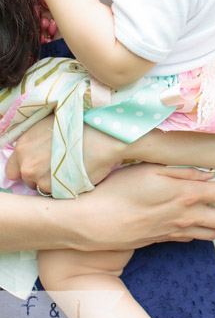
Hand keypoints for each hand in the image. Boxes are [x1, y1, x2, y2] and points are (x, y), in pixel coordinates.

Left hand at [6, 117, 125, 192]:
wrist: (100, 136)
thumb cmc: (79, 124)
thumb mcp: (50, 124)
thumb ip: (35, 140)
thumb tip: (35, 150)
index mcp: (23, 146)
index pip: (12, 169)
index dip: (26, 167)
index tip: (39, 165)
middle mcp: (26, 164)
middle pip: (27, 180)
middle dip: (39, 176)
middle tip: (57, 167)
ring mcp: (39, 179)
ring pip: (42, 188)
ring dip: (53, 182)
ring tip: (70, 169)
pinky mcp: (55, 190)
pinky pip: (57, 193)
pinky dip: (65, 187)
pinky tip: (76, 174)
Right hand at [72, 164, 214, 249]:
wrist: (96, 223)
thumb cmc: (121, 190)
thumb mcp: (152, 170)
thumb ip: (184, 170)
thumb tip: (210, 170)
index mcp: (187, 195)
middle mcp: (186, 216)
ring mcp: (175, 231)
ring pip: (213, 232)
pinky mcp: (164, 239)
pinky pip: (193, 237)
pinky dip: (204, 229)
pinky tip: (200, 219)